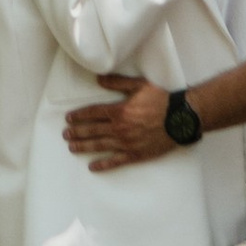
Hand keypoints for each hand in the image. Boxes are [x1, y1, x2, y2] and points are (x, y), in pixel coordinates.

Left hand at [63, 74, 179, 169]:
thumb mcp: (139, 86)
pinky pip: (116, 161)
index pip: (93, 113)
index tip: (69, 118)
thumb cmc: (161, 100)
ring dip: (84, 146)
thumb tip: (98, 79)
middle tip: (65, 134)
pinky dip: (103, 165)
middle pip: (92, 131)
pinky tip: (92, 167)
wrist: (180, 119)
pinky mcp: (135, 154)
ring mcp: (127, 143)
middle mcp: (120, 128)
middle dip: (77, 132)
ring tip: (72, 147)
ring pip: (100, 146)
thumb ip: (117, 83)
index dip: (79, 116)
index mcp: (119, 111)